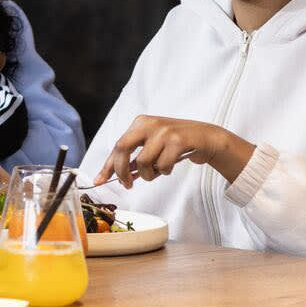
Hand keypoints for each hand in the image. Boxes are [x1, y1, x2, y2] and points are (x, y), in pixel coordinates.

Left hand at [94, 115, 253, 188]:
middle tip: (127, 184)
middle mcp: (149, 123)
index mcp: (140, 122)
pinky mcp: (178, 141)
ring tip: (158, 170)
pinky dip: (165, 172)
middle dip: (121, 171)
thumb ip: (134, 160)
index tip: (99, 180)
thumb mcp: (153, 147)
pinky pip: (162, 166)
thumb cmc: (176, 144)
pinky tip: (171, 165)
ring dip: (150, 175)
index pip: (117, 145)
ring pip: (144, 163)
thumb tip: (114, 176)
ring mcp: (164, 131)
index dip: (107, 165)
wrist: (206, 137)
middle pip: (122, 148)